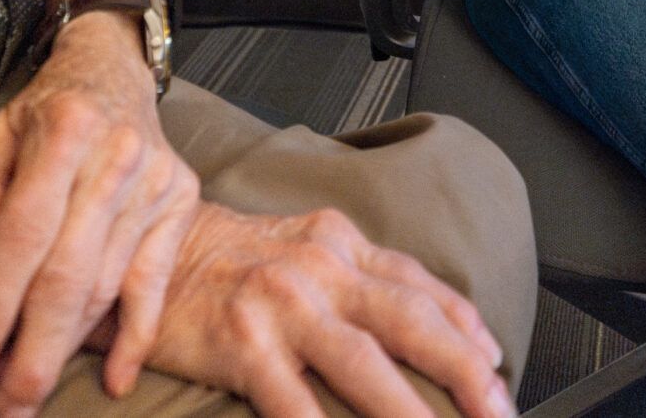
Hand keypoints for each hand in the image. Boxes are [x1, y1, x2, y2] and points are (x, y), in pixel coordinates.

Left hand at [0, 14, 200, 417]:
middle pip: (68, 273)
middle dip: (31, 351)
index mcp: (64, 130)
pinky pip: (155, 283)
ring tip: (26, 392)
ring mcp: (156, 182)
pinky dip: (136, 336)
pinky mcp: (181, 203)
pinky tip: (113, 380)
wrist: (112, 72)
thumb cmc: (42, 112)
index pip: (21, 235)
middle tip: (4, 406)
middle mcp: (117, 156)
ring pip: (105, 285)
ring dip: (65, 350)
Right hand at [132, 201, 515, 417]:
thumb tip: (446, 327)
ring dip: (408, 412)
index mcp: (340, 244)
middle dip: (464, 371)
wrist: (146, 250)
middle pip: (410, 322)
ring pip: (363, 365)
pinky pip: (292, 402)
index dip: (467, 331)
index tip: (499, 370)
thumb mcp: (308, 248)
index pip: (421, 287)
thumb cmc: (233, 260)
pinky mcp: (240, 344)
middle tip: (498, 411)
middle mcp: (319, 268)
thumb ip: (369, 280)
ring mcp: (280, 305)